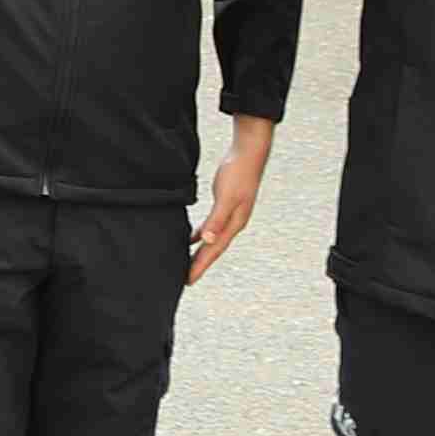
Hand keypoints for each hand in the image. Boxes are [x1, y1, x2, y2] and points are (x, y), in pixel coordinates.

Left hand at [186, 118, 275, 285]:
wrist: (248, 155)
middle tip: (186, 279)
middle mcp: (233, 223)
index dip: (201, 265)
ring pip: (212, 239)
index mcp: (234, 224)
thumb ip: (217, 219)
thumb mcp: (226, 197)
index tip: (189, 280)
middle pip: (213, 249)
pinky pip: (210, 226)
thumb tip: (208, 239)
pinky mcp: (224, 205)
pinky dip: (200, 234)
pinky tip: (191, 239)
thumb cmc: (238, 174)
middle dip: (199, 264)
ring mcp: (229, 215)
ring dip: (200, 252)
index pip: (214, 250)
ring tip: (187, 264)